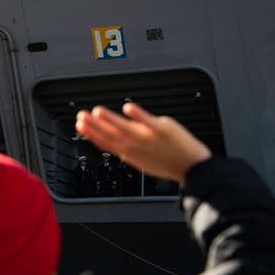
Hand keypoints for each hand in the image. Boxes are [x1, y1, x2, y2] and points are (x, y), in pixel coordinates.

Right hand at [75, 103, 210, 182]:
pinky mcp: (162, 129)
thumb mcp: (143, 160)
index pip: (106, 142)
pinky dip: (137, 115)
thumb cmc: (169, 162)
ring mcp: (149, 138)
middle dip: (94, 126)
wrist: (194, 167)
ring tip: (97, 111)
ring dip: (110, 120)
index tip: (80, 124)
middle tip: (81, 116)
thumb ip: (128, 150)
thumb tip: (116, 144)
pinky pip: (147, 121)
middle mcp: (137, 146)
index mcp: (130, 153)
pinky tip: (127, 107)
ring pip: (126, 128)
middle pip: (111, 135)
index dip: (92, 134)